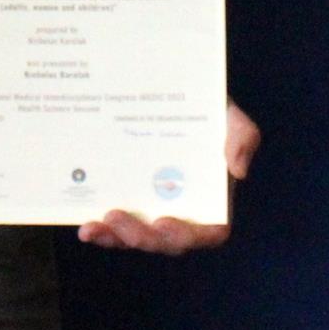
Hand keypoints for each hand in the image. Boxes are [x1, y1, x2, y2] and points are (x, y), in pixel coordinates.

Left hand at [78, 102, 259, 253]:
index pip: (208, 231)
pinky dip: (102, 230)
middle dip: (142, 237)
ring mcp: (153, 209)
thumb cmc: (206, 106)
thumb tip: (239, 171)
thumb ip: (243, 136)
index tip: (164, 222)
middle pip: (166, 240)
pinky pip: (117, 225)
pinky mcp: (129, 202)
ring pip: (137, 237)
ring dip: (115, 238)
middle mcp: (182, 210)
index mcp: (212, 199)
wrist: (172, 88)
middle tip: (119, 219)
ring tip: (94, 226)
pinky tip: (85, 226)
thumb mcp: (228, 113)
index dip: (187, 235)